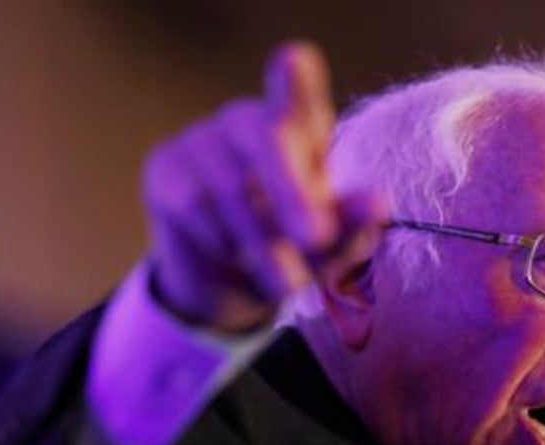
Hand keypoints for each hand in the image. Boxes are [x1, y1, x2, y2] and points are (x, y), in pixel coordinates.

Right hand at [141, 41, 380, 332]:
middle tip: (318, 239)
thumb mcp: (328, 245)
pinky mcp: (166, 166)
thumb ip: (352, 224)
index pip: (300, 95)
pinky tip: (232, 257)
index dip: (295, 78)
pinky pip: (195, 209)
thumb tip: (379, 204)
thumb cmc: (292, 250)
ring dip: (263, 245)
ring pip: (232, 190)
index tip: (292, 59)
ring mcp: (202, 138)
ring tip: (287, 283)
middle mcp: (249, 120)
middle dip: (296, 194)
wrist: (226, 285)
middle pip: (271, 137)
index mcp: (301, 127)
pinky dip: (222, 245)